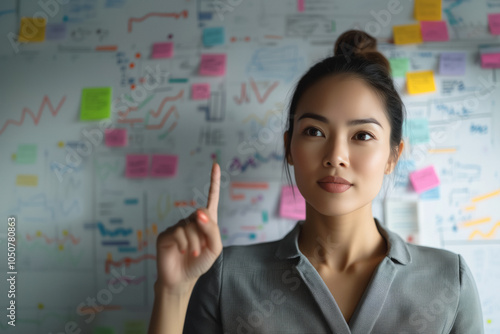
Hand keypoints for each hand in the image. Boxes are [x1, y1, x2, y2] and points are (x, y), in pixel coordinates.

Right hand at [155, 162, 222, 292]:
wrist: (182, 280)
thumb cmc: (199, 263)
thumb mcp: (214, 248)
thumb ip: (212, 229)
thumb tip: (199, 211)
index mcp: (206, 222)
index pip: (211, 199)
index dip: (213, 182)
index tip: (215, 164)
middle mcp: (191, 220)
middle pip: (202, 217)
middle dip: (204, 235)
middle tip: (201, 251)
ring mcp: (177, 226)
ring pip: (190, 226)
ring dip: (195, 243)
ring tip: (193, 254)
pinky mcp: (166, 234)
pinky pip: (178, 233)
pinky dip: (184, 244)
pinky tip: (182, 252)